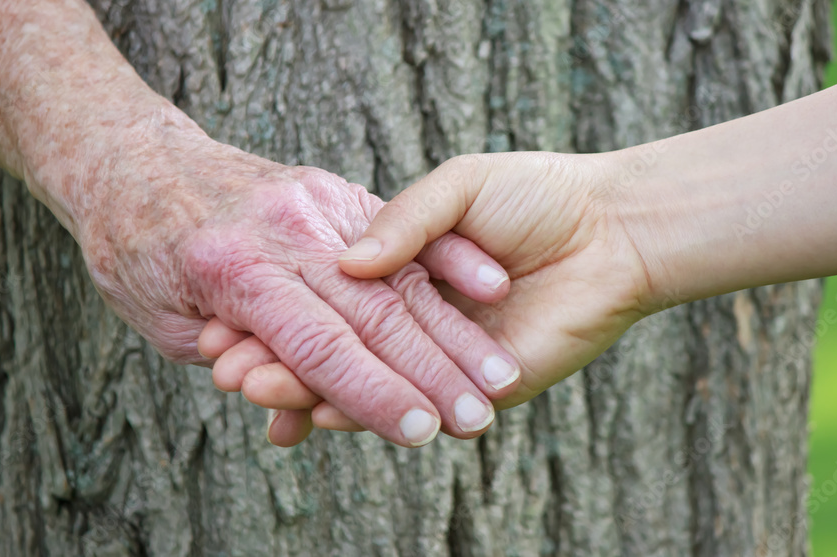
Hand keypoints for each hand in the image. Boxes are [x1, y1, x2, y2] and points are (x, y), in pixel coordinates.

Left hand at [66, 112, 521, 447]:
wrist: (133, 158)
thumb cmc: (137, 249)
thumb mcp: (161, 318)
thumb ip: (236, 352)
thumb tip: (288, 400)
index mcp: (236, 269)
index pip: (322, 347)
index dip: (374, 394)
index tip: (421, 431)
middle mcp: (285, 231)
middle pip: (374, 312)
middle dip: (432, 372)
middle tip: (478, 417)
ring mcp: (314, 203)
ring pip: (397, 275)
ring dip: (452, 330)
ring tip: (499, 376)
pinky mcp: (333, 189)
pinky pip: (404, 224)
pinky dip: (449, 257)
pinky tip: (494, 285)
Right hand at [202, 151, 654, 437]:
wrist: (612, 226)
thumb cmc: (537, 196)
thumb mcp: (456, 189)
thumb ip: (404, 223)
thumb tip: (344, 263)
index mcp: (409, 278)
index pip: (330, 307)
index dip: (280, 316)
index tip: (228, 320)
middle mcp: (418, 326)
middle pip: (334, 351)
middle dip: (276, 361)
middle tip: (223, 367)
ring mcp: (445, 360)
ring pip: (363, 386)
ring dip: (302, 391)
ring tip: (247, 386)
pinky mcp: (483, 390)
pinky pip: (414, 407)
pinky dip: (359, 410)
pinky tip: (310, 411)